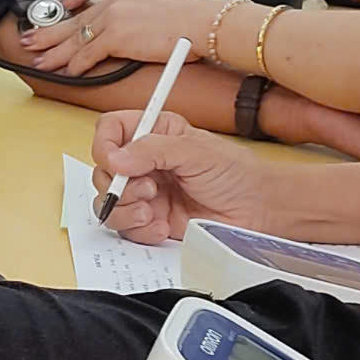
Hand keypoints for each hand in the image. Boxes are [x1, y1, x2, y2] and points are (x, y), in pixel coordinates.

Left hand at [20, 0, 217, 74]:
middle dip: (48, 32)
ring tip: (38, 61)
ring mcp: (113, 18)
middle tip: (31, 40)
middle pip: (73, 17)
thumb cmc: (188, 17)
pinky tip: (67, 71)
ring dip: (54, 53)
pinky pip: (88, 53)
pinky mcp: (117, 38)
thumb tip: (131, 21)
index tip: (64, 6)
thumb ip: (136, 6)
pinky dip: (76, 65)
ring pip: (74, 38)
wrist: (200, 23)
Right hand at [90, 109, 270, 242]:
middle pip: (102, 170)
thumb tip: (116, 158)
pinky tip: (161, 226)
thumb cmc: (236, 173)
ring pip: (108, 201)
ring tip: (152, 210)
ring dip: (125, 209)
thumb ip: (153, 149)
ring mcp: (146, 193)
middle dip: (118, 184)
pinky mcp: (150, 221)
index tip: (112, 160)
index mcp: (155, 134)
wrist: (257, 211)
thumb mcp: (197, 151)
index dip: (104, 144)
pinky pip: (124, 227)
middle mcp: (145, 163)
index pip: (110, 130)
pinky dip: (139, 229)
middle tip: (148, 189)